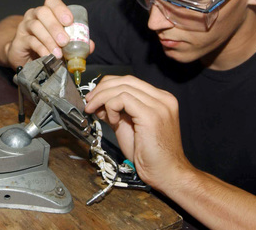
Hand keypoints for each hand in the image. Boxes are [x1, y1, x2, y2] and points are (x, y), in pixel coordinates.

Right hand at [6, 0, 94, 67]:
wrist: (25, 58)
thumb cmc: (46, 46)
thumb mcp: (62, 43)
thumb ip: (76, 42)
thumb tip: (90, 45)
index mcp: (46, 12)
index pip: (52, 2)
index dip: (61, 9)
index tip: (69, 21)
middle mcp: (34, 15)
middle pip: (43, 12)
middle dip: (55, 26)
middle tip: (65, 41)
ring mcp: (24, 26)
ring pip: (36, 26)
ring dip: (49, 39)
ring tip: (58, 53)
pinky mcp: (18, 40)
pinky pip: (30, 41)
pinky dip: (41, 49)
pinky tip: (48, 56)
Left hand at [84, 75, 191, 190]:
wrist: (167, 174)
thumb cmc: (150, 155)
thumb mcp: (129, 127)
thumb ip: (117, 112)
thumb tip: (99, 103)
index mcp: (160, 99)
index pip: (130, 81)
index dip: (108, 86)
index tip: (94, 97)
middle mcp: (163, 99)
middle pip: (126, 80)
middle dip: (102, 89)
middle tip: (89, 101)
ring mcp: (159, 105)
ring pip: (122, 87)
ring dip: (102, 98)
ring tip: (94, 111)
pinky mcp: (151, 115)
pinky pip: (123, 99)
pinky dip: (111, 107)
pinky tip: (112, 121)